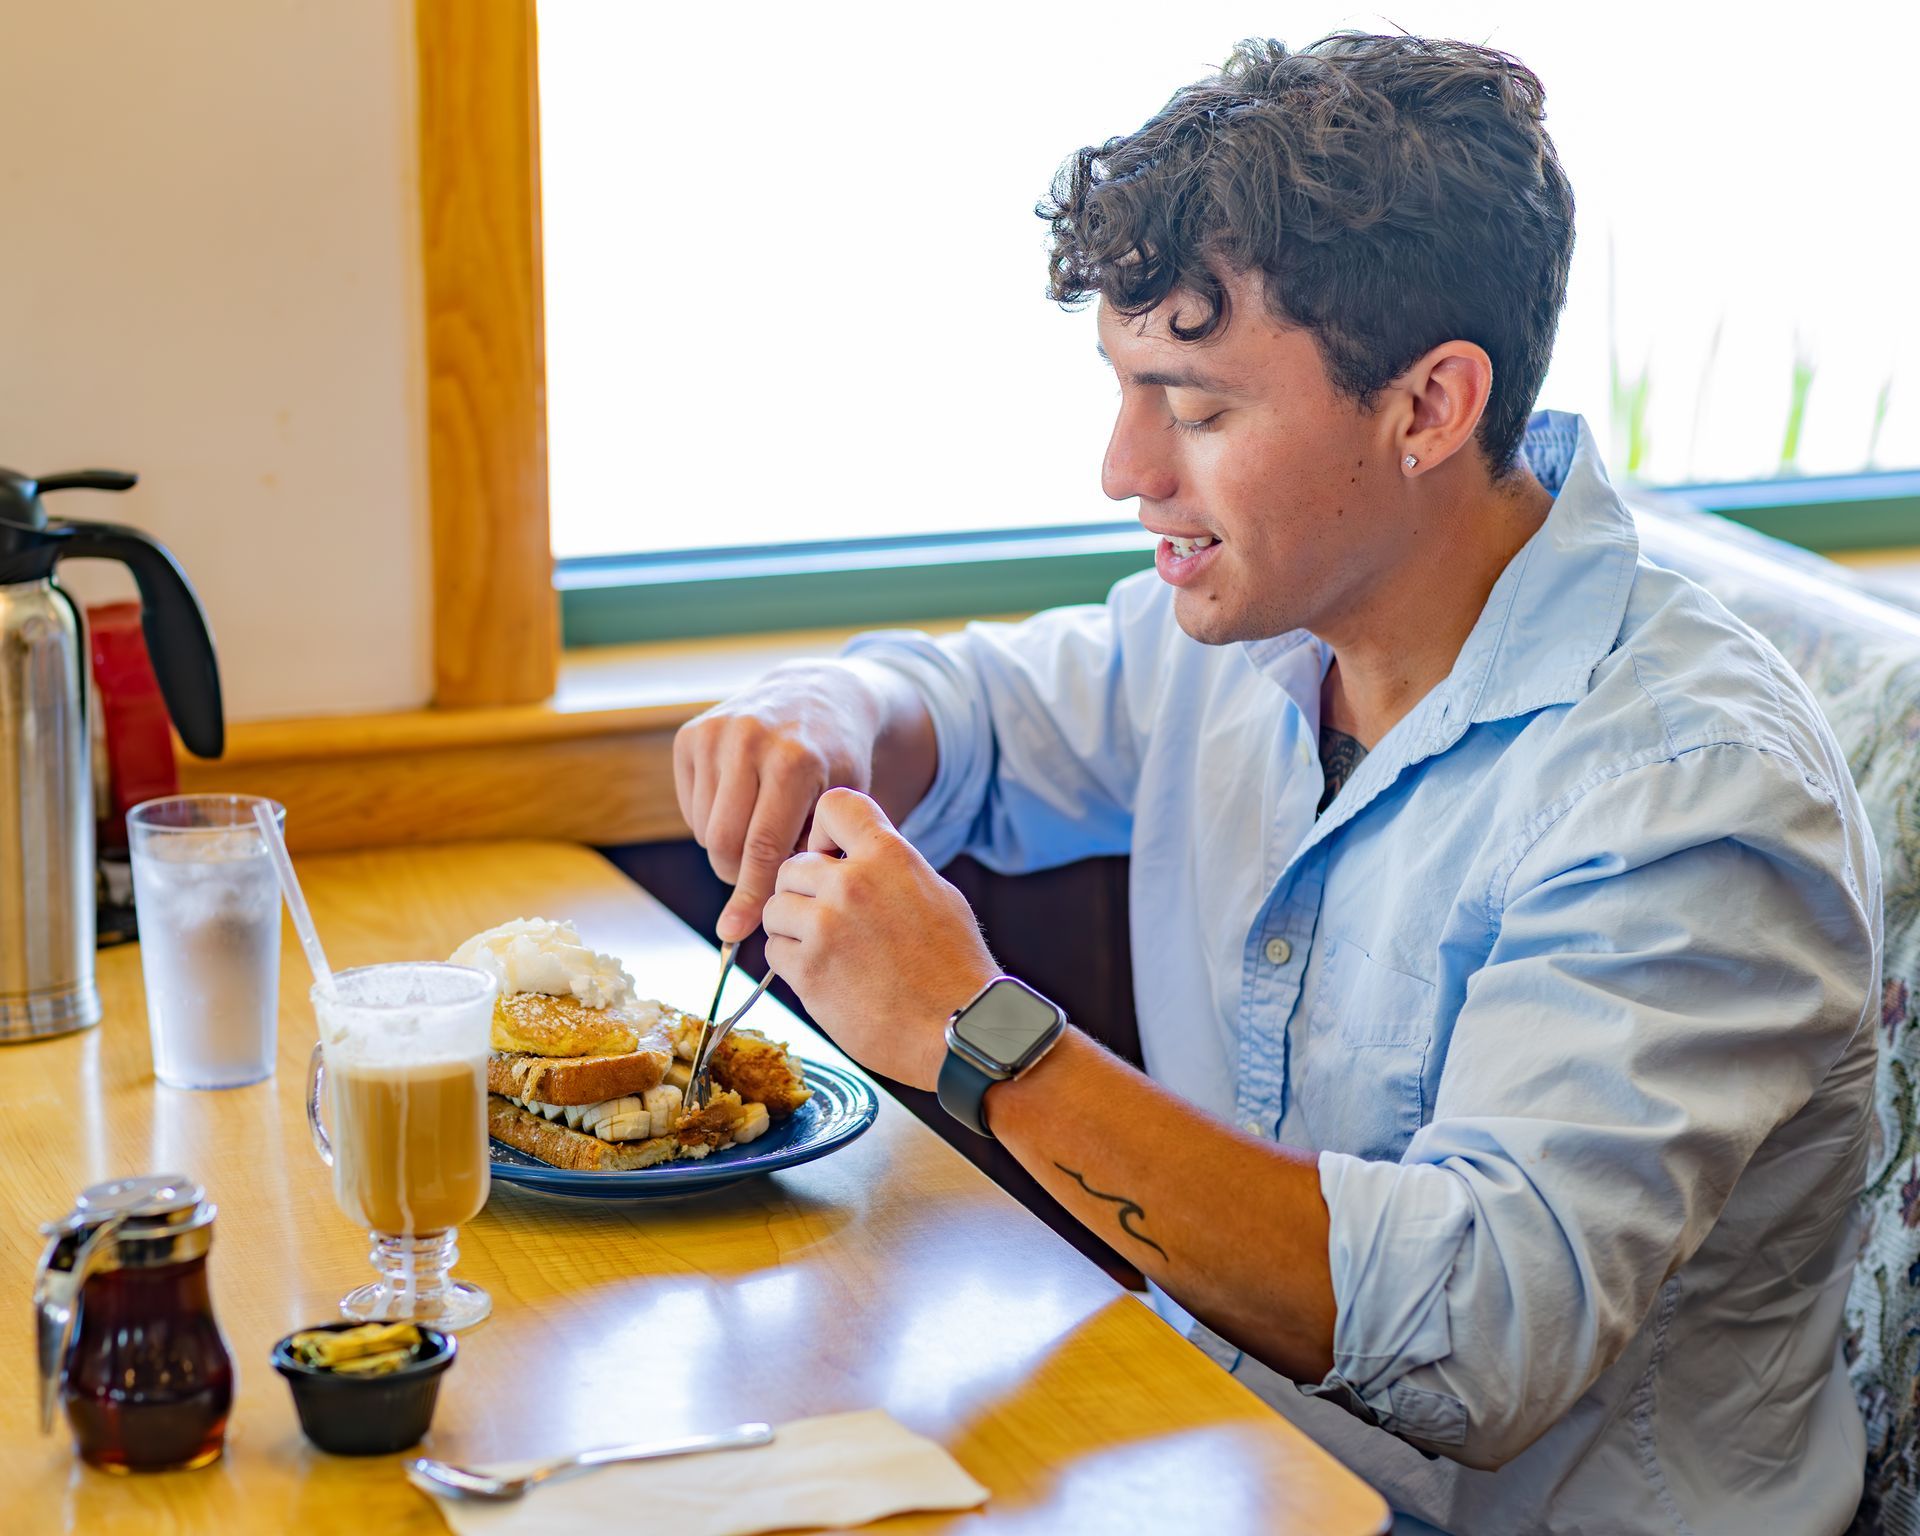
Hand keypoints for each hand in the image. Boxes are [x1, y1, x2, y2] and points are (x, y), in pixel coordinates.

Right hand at [673, 662, 888, 941]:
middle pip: (724, 843)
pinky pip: (690, 809)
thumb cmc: (837, 763)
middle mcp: (751, 739)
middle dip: (739, 875)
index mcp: (796, 760)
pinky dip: (711, 824)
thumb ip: (813, 859)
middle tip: (762, 876)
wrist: (819, 695)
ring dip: (727, 850)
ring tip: (761, 834)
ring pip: (703, 830)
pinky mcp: (692, 733)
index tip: (734, 933)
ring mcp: (717, 733)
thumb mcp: (843, 805)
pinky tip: (743, 807)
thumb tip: (760, 919)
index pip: (762, 847)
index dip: (750, 895)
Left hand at [762, 789, 996, 1090]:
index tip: (828, 854)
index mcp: (889, 856)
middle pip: (792, 866)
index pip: (833, 805)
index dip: (822, 829)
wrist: (958, 1028)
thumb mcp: (934, 892)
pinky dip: (791, 962)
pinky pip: (773, 951)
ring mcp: (826, 927)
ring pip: (774, 907)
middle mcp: (852, 884)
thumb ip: (888, 867)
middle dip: (804, 891)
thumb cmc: (954, 966)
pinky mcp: (808, 971)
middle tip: (829, 919)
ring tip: (827, 948)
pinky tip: (825, 975)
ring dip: (792, 927)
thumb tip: (854, 855)